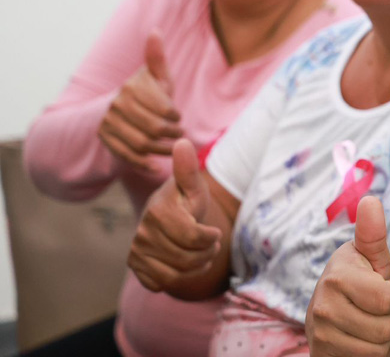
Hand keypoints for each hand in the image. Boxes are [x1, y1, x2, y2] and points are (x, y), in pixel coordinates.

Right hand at [98, 31, 183, 168]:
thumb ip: (157, 58)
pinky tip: (156, 168)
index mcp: (131, 87)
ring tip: (173, 149)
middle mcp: (116, 105)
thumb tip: (155, 30)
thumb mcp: (156, 77)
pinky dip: (142, 164)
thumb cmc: (148, 92)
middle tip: (181, 136)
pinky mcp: (105, 139)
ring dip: (161, 150)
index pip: (162, 109)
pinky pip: (126, 156)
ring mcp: (108, 123)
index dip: (175, 116)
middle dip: (171, 135)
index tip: (179, 118)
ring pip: (141, 143)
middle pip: (153, 128)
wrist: (120, 109)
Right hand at [128, 139, 221, 292]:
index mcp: (158, 212)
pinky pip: (161, 284)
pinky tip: (184, 264)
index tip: (216, 232)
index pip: (193, 237)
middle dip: (207, 253)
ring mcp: (136, 252)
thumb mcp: (194, 186)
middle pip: (186, 259)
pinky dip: (178, 279)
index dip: (211, 238)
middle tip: (211, 244)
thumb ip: (188, 169)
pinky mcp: (136, 267)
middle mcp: (142, 233)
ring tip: (202, 254)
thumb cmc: (187, 201)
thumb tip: (182, 141)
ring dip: (196, 267)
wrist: (170, 218)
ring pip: (175, 276)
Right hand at [308, 196, 389, 356]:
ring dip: (379, 338)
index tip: (379, 287)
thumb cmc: (359, 284)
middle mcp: (322, 305)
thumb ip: (373, 233)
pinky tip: (356, 340)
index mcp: (338, 275)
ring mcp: (320, 334)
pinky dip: (368, 354)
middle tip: (371, 308)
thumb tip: (370, 199)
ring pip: (377, 348)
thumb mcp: (369, 259)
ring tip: (364, 323)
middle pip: (385, 327)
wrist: (330, 322)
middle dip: (388, 319)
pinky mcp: (321, 354)